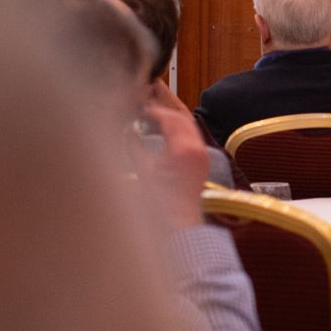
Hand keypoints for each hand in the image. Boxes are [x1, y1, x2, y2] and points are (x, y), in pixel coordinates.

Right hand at [138, 95, 211, 229]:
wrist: (178, 221)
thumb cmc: (159, 202)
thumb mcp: (141, 169)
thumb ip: (133, 145)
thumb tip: (128, 130)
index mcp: (182, 148)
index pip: (169, 118)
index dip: (153, 111)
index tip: (140, 109)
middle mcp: (197, 148)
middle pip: (182, 118)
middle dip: (164, 112)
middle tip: (147, 111)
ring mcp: (203, 155)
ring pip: (190, 126)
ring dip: (173, 120)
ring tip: (155, 121)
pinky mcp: (203, 162)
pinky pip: (193, 136)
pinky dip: (181, 131)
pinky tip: (167, 135)